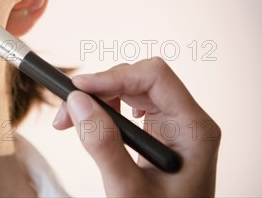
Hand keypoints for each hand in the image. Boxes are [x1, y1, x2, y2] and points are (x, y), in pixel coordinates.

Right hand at [52, 57, 220, 196]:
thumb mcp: (128, 190)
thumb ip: (104, 145)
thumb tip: (77, 102)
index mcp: (194, 129)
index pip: (155, 77)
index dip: (114, 76)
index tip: (78, 88)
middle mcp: (187, 120)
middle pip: (140, 78)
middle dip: (100, 88)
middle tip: (68, 112)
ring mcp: (175, 124)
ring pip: (132, 88)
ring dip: (98, 98)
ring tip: (72, 121)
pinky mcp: (160, 131)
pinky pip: (131, 104)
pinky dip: (105, 109)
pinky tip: (91, 125)